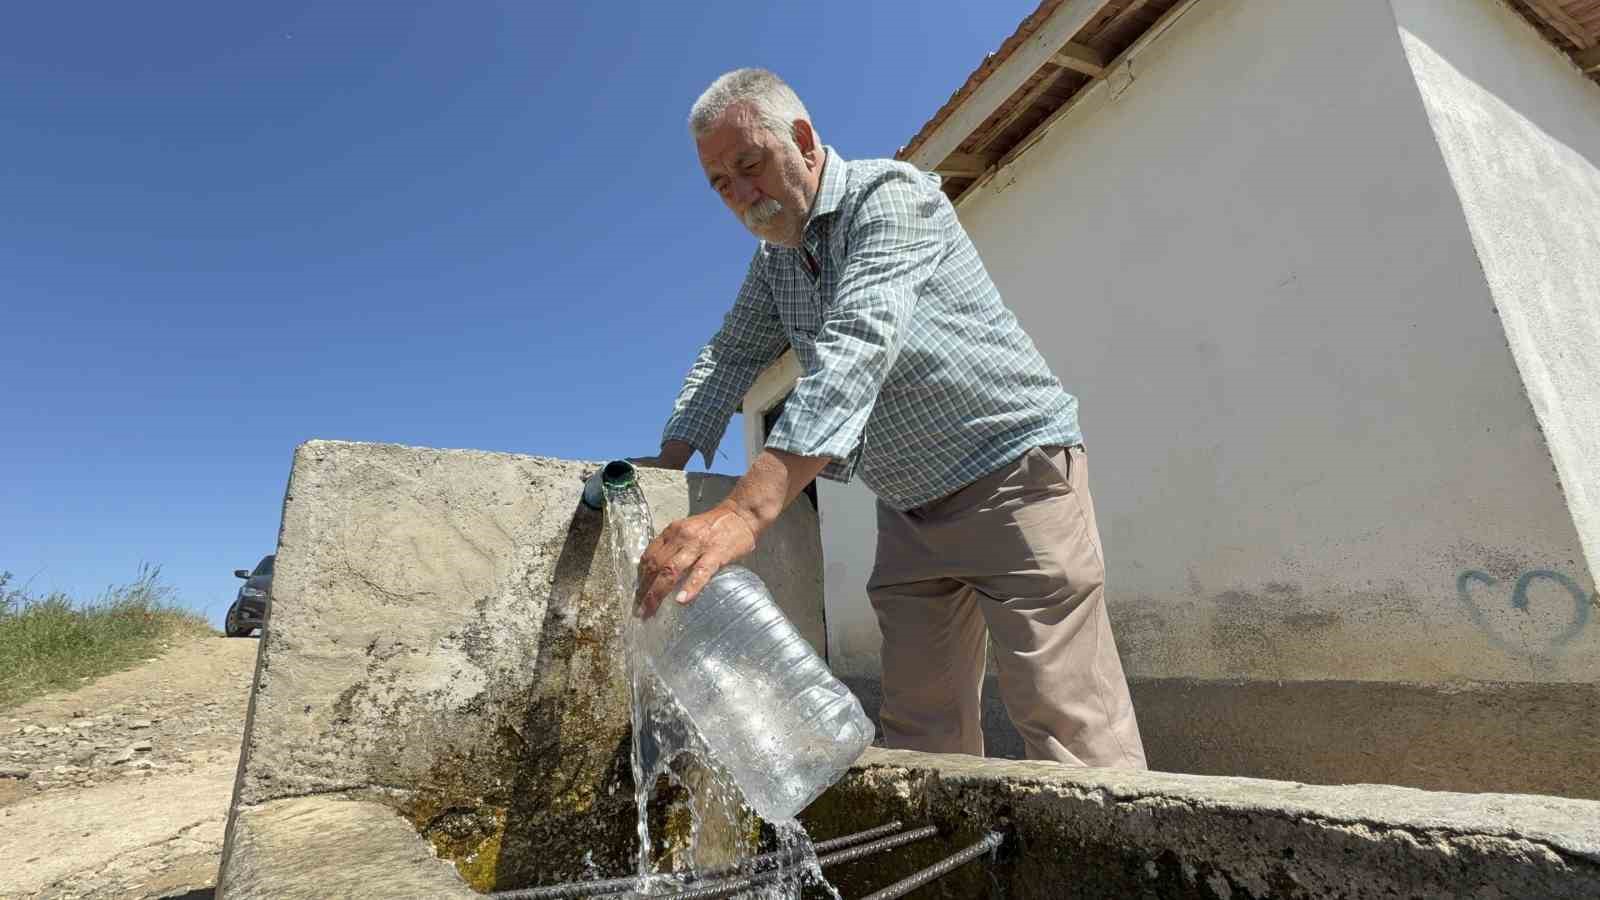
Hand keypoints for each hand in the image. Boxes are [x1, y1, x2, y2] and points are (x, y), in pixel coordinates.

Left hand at [636, 503, 757, 617]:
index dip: (640, 577)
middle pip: (655, 566)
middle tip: (640, 610)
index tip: (638, 594)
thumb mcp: (687, 531)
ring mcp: (698, 545)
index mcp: (672, 532)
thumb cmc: (714, 527)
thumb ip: (674, 548)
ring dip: (658, 592)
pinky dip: (690, 587)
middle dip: (645, 590)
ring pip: (671, 570)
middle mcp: (681, 537)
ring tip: (651, 610)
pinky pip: (701, 572)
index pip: (649, 556)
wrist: (741, 515)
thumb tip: (660, 574)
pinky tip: (682, 600)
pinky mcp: (716, 554)